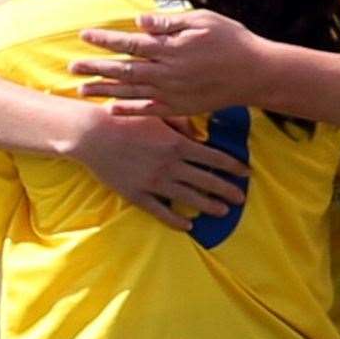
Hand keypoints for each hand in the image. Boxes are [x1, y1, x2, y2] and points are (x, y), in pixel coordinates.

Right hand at [68, 103, 249, 230]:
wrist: (93, 134)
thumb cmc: (126, 119)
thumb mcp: (158, 114)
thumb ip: (182, 124)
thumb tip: (200, 136)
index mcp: (177, 144)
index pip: (214, 158)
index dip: (233, 167)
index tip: (246, 173)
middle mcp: (170, 165)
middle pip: (206, 181)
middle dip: (227, 190)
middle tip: (241, 198)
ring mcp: (154, 182)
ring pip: (188, 197)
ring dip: (208, 205)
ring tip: (223, 212)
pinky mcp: (137, 194)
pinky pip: (160, 211)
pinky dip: (176, 219)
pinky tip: (189, 224)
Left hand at [71, 10, 258, 115]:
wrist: (256, 73)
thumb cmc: (232, 41)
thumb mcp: (203, 20)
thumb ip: (169, 23)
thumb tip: (139, 21)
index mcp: (171, 48)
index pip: (130, 43)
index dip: (105, 39)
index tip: (84, 36)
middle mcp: (167, 73)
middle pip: (123, 70)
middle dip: (95, 68)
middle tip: (71, 67)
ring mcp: (173, 93)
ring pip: (130, 92)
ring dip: (104, 90)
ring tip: (82, 89)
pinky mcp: (181, 108)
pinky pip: (149, 110)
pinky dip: (129, 110)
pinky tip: (112, 109)